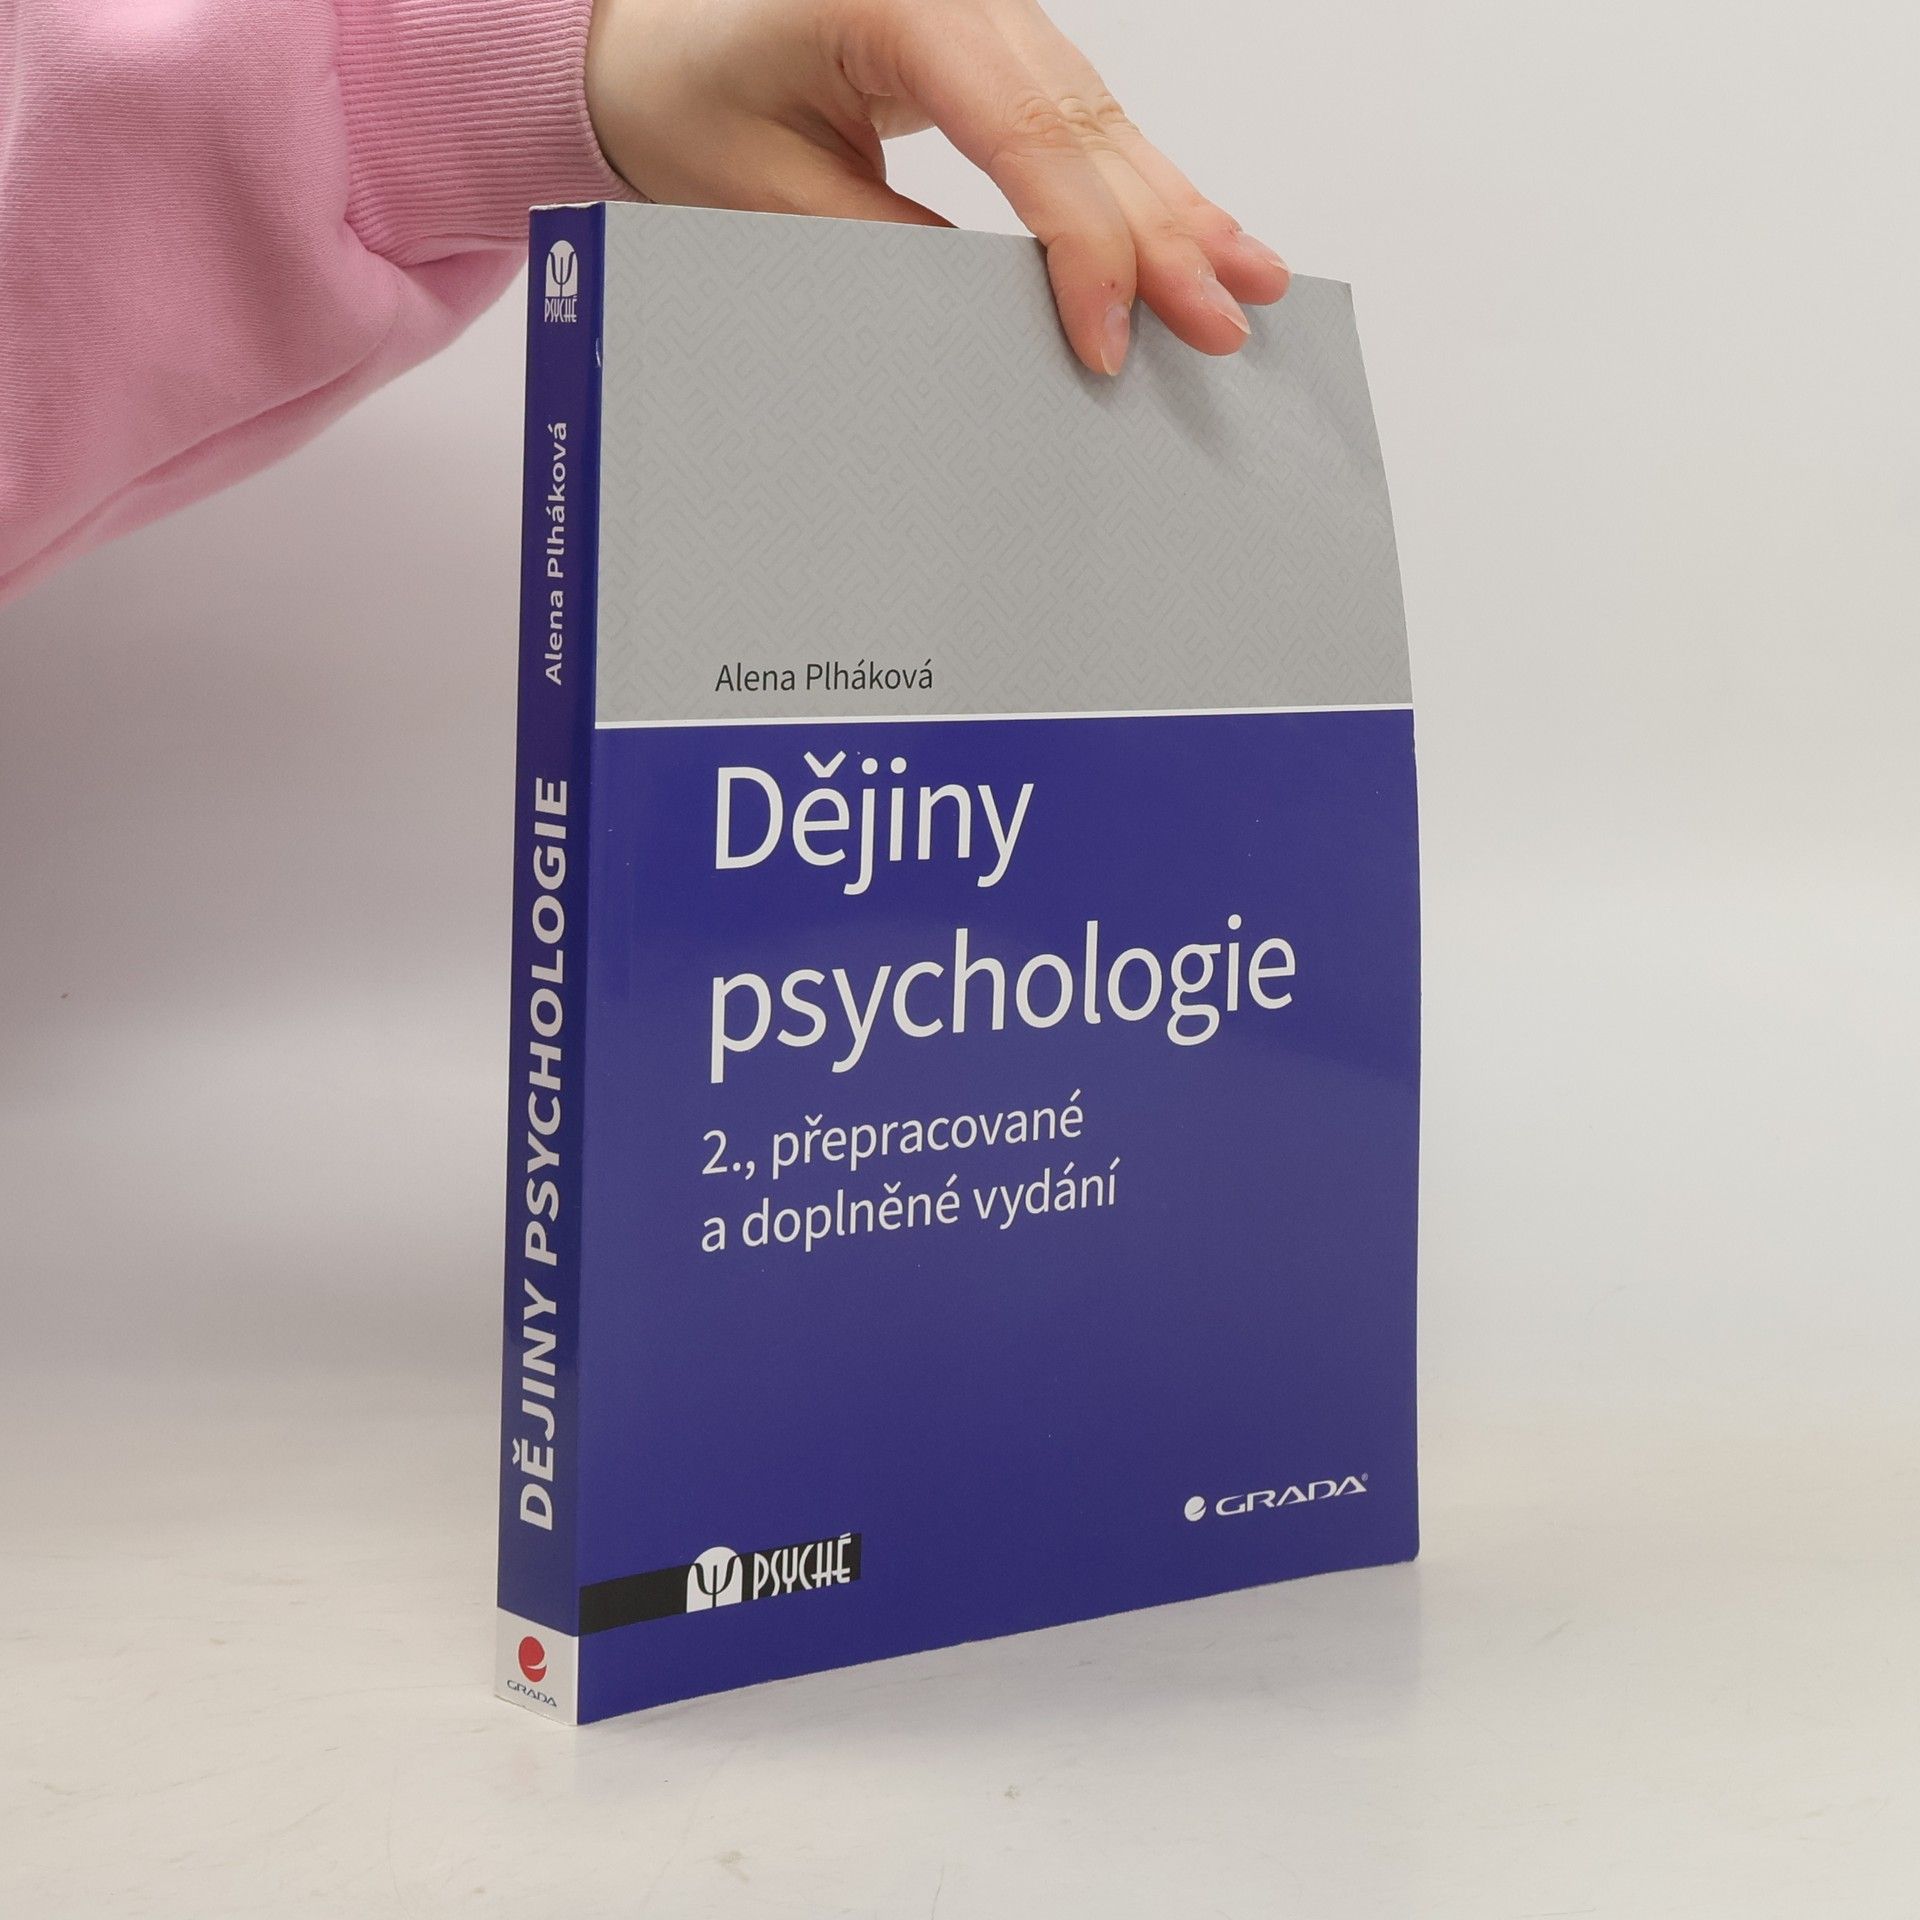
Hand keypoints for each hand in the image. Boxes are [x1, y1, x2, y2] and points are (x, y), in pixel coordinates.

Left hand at [584, 0, 1287, 375]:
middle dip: (1161, 235)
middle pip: (1086, 124)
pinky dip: (1144, 185)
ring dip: (1178, 210)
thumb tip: (999, 320)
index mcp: (894, 3)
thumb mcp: (767, 192)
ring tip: (1248, 282)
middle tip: (1220, 323)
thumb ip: (886, 249)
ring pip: (1105, 120)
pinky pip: (1086, 119)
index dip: (1081, 246)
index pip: (1025, 133)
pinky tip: (1203, 229)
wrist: (659, 40)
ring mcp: (989, 11)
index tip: (1110, 336)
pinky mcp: (998, 45)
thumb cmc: (692, 95)